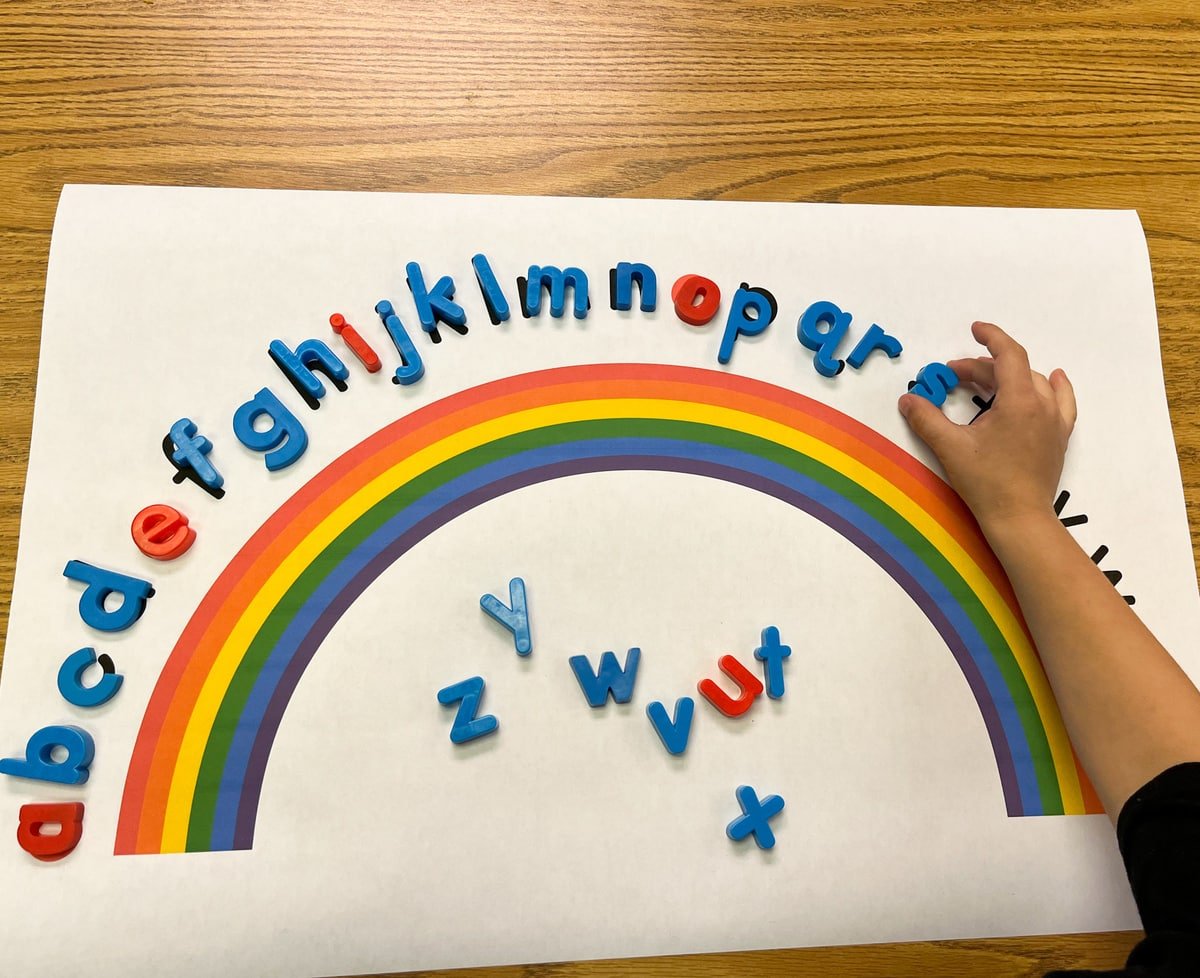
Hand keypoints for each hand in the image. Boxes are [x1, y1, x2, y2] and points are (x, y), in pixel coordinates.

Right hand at [897, 321, 1076, 533]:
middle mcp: (1042, 406)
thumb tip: (907, 399)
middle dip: (982, 367)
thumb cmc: (986, 482)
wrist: (1019, 518)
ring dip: (1009, 376)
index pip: (1009, 355)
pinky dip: (1054, 386)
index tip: (974, 329)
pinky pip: (1062, 401)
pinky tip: (1055, 379)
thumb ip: (926, 419)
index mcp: (1019, 402)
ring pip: (1035, 383)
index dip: (991, 337)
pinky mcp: (1058, 437)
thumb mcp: (950, 447)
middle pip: (1014, 370)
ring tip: (985, 381)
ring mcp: (1055, 422)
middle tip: (951, 376)